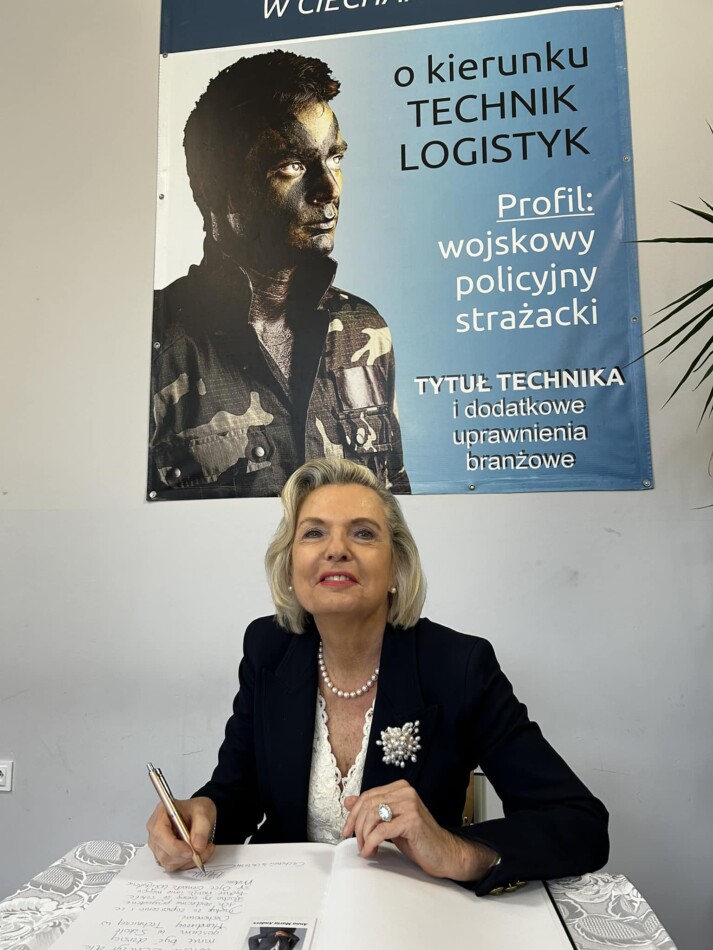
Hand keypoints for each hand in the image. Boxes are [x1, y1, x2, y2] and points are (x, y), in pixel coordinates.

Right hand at [146, 796, 216, 871]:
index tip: (190, 851)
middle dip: (184, 855)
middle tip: (202, 849)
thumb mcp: (204, 811)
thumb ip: (202, 828)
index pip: (160, 835)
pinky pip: (174, 866)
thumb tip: (197, 846)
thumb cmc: (196, 810)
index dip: (174, 846)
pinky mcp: (164, 855)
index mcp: (161, 814)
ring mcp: (158, 845)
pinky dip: (188, 863)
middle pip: (163, 853)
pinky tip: (197, 852)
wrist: (199, 815)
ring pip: (169, 862)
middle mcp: (155, 830)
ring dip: (188, 860)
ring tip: (204, 848)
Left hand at [343, 780, 497, 881]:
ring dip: (364, 836)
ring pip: (372, 816)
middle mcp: (405, 792)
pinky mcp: (412, 820)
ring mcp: (410, 804)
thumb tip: (348, 801)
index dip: (353, 814)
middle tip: (358, 844)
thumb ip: (372, 810)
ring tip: (366, 849)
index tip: (347, 830)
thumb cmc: (418, 839)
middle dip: (357, 826)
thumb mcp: (390, 822)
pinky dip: (371, 843)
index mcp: (400, 788)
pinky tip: (372, 852)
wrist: (444, 853)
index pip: (367, 795)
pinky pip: (382, 830)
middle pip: (368, 804)